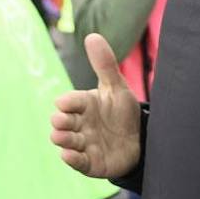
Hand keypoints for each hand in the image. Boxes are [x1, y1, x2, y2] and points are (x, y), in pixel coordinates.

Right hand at [51, 34, 141, 178]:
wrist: (139, 139)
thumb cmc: (121, 112)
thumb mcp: (116, 87)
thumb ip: (105, 64)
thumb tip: (92, 36)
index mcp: (84, 105)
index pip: (70, 102)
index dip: (67, 103)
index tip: (64, 103)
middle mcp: (79, 124)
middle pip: (63, 122)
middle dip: (61, 121)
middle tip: (62, 120)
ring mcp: (83, 144)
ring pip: (67, 141)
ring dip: (63, 139)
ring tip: (61, 137)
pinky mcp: (90, 162)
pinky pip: (78, 162)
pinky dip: (72, 159)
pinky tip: (68, 155)